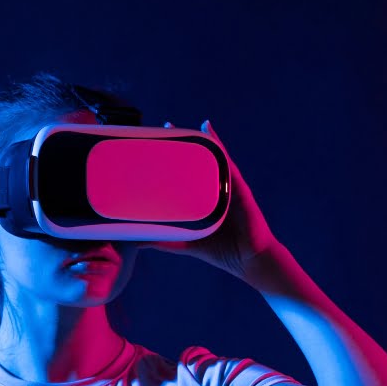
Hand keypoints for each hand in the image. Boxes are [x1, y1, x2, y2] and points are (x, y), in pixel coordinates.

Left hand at [136, 119, 279, 279]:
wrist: (249, 260)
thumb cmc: (221, 250)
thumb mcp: (187, 243)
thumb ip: (165, 240)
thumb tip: (137, 240)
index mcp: (203, 199)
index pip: (185, 173)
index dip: (172, 158)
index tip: (155, 142)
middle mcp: (216, 189)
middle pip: (199, 160)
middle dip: (186, 142)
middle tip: (167, 126)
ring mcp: (229, 188)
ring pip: (215, 158)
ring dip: (206, 140)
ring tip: (194, 126)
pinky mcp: (240, 190)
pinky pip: (230, 167)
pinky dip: (222, 150)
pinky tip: (213, 135)